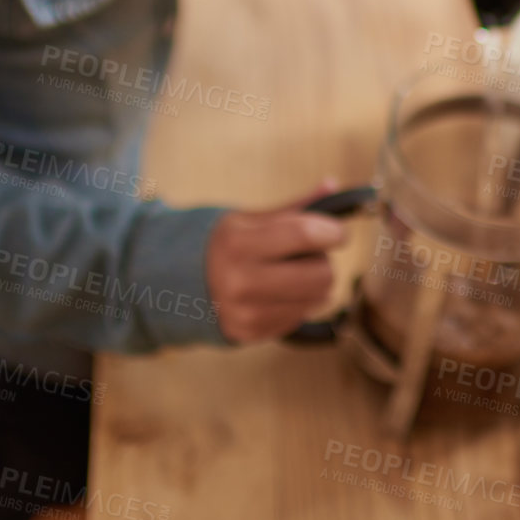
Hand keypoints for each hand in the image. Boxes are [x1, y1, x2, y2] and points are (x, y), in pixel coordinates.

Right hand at [205, 177, 347, 342]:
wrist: (182, 284)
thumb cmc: (226, 244)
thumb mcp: (251, 219)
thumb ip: (295, 208)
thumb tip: (333, 186)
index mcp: (238, 241)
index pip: (304, 235)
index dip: (333, 232)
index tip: (337, 232)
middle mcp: (239, 280)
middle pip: (320, 274)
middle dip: (323, 261)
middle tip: (308, 255)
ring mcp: (245, 312)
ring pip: (318, 299)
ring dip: (315, 285)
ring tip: (291, 274)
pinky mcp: (251, 333)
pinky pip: (302, 317)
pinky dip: (300, 304)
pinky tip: (279, 294)